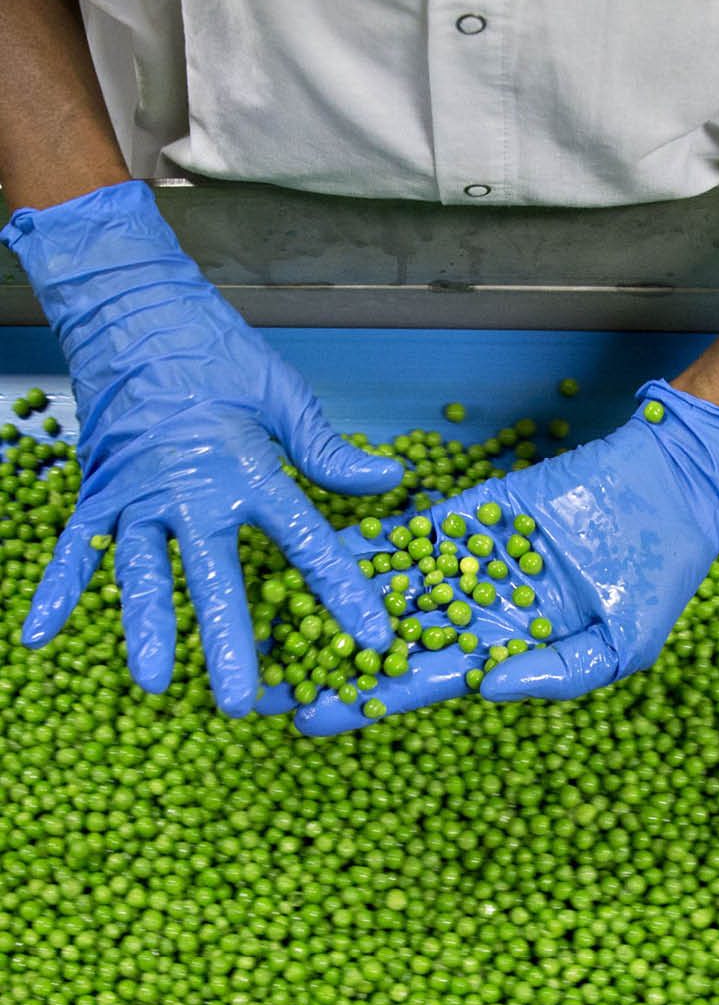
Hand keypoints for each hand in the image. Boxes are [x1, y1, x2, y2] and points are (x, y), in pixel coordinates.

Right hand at [2, 180, 400, 713]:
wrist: (127, 303)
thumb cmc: (212, 347)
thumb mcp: (282, 394)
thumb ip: (329, 450)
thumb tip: (390, 479)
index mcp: (244, 467)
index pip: (306, 543)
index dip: (344, 592)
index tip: (374, 637)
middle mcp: (186, 490)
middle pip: (212, 580)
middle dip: (227, 643)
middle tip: (240, 702)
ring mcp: (133, 494)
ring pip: (141, 576)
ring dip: (146, 631)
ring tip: (155, 684)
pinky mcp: (96, 490)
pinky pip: (73, 548)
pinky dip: (55, 590)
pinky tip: (42, 638)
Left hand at [285, 381, 718, 734]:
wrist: (671, 487)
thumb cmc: (660, 573)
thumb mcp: (621, 645)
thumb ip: (553, 672)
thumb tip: (483, 690)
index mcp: (508, 654)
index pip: (423, 684)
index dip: (365, 702)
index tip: (308, 720)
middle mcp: (476, 612)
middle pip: (385, 642)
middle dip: (325, 660)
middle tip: (258, 677)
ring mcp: (466, 561)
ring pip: (384, 588)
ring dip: (326, 602)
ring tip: (263, 617)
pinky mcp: (467, 513)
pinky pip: (404, 532)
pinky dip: (360, 542)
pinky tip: (307, 551)